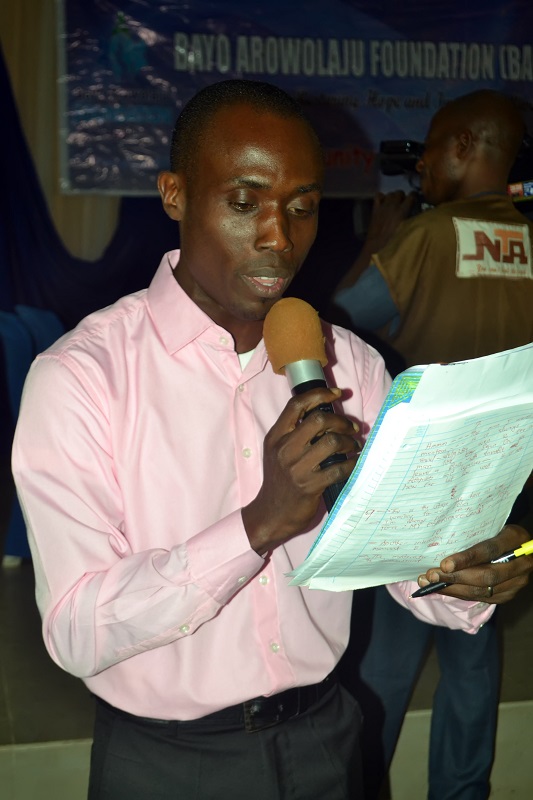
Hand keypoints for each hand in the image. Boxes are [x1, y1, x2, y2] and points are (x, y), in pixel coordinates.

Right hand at [242, 387, 358, 554]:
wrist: (271, 513)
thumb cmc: (279, 480)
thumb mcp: (278, 451)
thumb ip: (295, 432)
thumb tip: (327, 413)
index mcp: (275, 436)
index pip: (297, 405)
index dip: (319, 394)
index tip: (337, 393)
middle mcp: (284, 449)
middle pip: (318, 420)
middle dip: (341, 420)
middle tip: (353, 427)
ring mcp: (296, 468)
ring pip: (331, 442)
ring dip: (349, 442)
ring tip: (354, 446)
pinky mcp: (309, 486)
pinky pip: (338, 468)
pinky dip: (352, 464)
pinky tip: (354, 463)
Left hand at [365, 190, 417, 251]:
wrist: (378, 245)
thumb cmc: (395, 240)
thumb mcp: (407, 229)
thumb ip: (413, 219)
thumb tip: (419, 212)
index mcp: (402, 210)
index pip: (411, 196)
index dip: (414, 196)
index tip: (415, 200)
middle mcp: (393, 205)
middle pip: (400, 192)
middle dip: (403, 196)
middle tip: (403, 203)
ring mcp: (383, 206)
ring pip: (390, 193)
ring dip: (393, 197)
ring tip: (394, 203)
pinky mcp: (375, 209)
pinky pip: (378, 196)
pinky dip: (382, 197)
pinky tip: (384, 202)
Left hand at [415, 525, 531, 603]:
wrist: (518, 547)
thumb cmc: (496, 531)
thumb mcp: (491, 524)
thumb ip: (475, 533)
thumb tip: (442, 542)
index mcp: (515, 539)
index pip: (489, 551)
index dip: (466, 559)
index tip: (444, 564)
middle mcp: (521, 563)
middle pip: (486, 575)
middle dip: (455, 578)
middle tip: (431, 576)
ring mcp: (516, 583)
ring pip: (482, 590)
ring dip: (453, 588)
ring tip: (429, 583)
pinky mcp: (508, 595)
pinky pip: (481, 597)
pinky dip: (459, 593)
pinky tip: (442, 589)